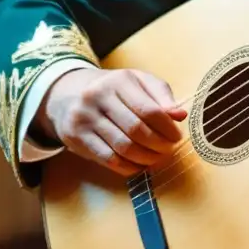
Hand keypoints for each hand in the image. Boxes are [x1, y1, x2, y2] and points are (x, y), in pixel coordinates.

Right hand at [37, 68, 187, 176]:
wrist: (69, 92)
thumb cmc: (113, 89)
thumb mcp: (138, 82)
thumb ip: (161, 96)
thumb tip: (180, 115)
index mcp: (119, 81)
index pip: (149, 109)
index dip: (167, 127)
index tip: (177, 136)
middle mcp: (98, 97)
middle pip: (136, 130)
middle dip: (158, 144)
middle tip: (168, 150)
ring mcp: (84, 118)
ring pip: (122, 147)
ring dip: (145, 158)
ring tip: (156, 158)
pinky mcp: (75, 137)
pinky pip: (107, 159)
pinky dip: (127, 166)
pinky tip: (138, 165)